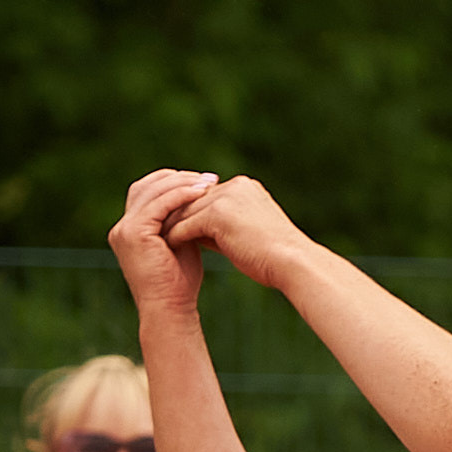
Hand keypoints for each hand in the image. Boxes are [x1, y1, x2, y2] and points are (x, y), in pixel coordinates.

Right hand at [110, 170, 217, 316]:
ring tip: (209, 183)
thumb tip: (199, 199)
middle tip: (209, 178)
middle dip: (179, 178)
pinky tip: (201, 193)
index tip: (203, 181)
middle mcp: (122, 227)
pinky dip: (180, 196)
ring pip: (153, 192)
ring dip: (182, 184)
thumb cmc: (180, 283)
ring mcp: (125, 229)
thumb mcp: (180, 244)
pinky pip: (159, 205)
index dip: (173, 182)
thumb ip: (180, 222)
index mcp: (130, 228)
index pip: (148, 191)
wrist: (170, 309)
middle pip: (147, 186)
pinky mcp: (134, 233)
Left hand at [165, 175, 309, 292]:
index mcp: (245, 188)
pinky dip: (176, 236)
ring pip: (188, 211)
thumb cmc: (277, 258)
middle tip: (158, 230)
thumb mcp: (250, 234)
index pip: (208, 197)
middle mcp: (235, 187)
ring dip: (171, 225)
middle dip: (177, 215)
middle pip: (194, 200)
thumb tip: (199, 233)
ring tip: (157, 240)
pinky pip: (187, 224)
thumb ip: (225, 226)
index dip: (192, 212)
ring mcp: (226, 198)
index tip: (176, 225)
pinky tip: (166, 249)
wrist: (293, 264)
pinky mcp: (218, 213)